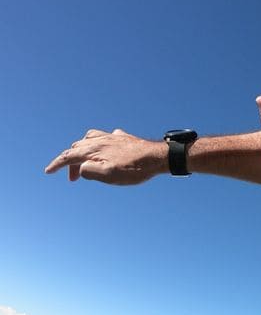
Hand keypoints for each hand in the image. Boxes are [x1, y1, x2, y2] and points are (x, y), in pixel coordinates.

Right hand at [44, 129, 164, 184]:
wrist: (157, 157)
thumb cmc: (134, 169)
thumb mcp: (108, 175)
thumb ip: (89, 171)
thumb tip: (80, 168)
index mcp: (93, 149)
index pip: (68, 156)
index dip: (57, 164)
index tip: (48, 171)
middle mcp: (99, 140)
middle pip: (77, 148)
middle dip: (70, 161)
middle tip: (73, 178)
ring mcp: (112, 137)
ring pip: (89, 138)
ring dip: (82, 148)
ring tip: (84, 159)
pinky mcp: (124, 138)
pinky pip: (107, 136)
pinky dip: (100, 142)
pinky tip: (107, 146)